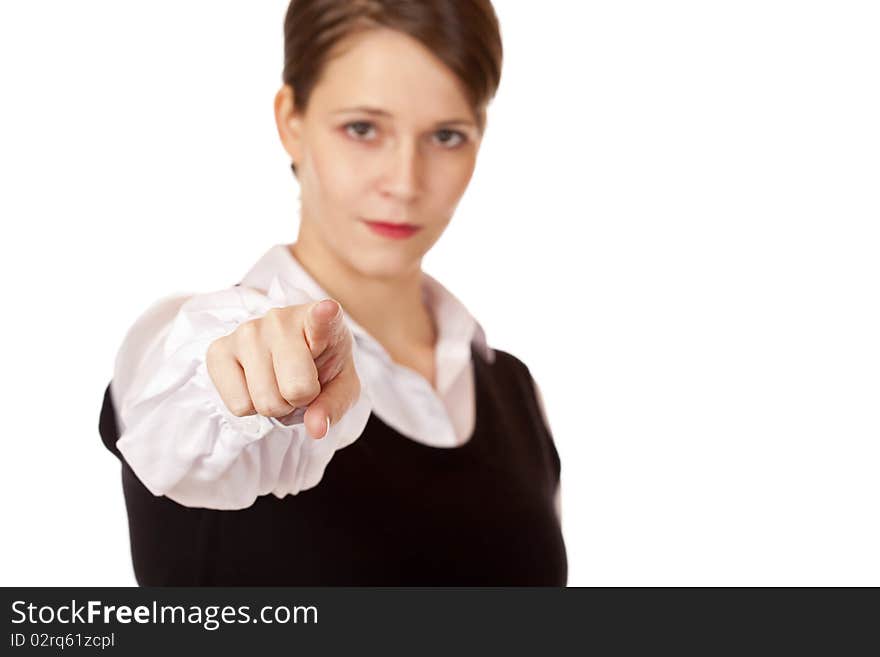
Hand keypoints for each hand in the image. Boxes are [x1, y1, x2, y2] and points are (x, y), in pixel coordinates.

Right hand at [205, 298, 359, 438]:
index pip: (321, 319)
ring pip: (264, 401)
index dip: (323, 317)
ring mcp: (246, 331)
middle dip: (299, 400)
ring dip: (275, 404)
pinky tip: (256, 383)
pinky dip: (251, 407)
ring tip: (278, 382)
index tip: (327, 310)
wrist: (290, 355)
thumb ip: (335, 405)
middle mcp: (280, 319)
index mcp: (321, 321)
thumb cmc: (321, 366)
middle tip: (299, 384)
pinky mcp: (218, 349)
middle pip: (295, 389)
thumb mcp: (342, 386)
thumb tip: (316, 428)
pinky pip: (238, 405)